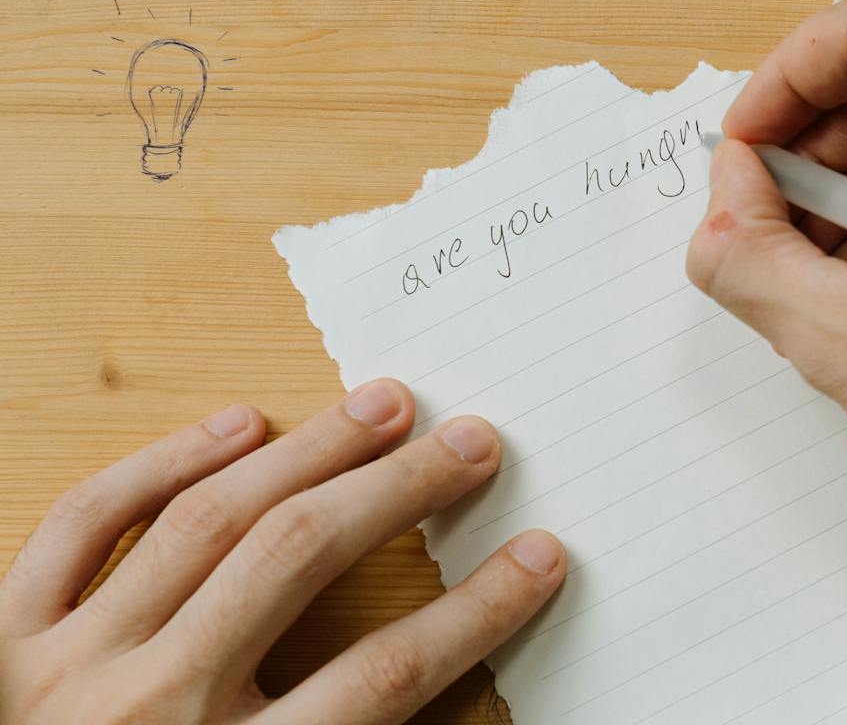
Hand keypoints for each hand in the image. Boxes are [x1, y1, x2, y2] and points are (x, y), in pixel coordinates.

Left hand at [0, 381, 564, 723]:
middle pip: (301, 559)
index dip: (477, 612)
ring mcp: (69, 666)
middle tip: (472, 444)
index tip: (537, 559)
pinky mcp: (3, 640)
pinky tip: (238, 425)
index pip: (384, 675)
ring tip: (384, 407)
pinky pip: (84, 525)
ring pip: (207, 519)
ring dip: (309, 451)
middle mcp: (152, 710)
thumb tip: (440, 685)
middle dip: (402, 491)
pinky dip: (162, 464)